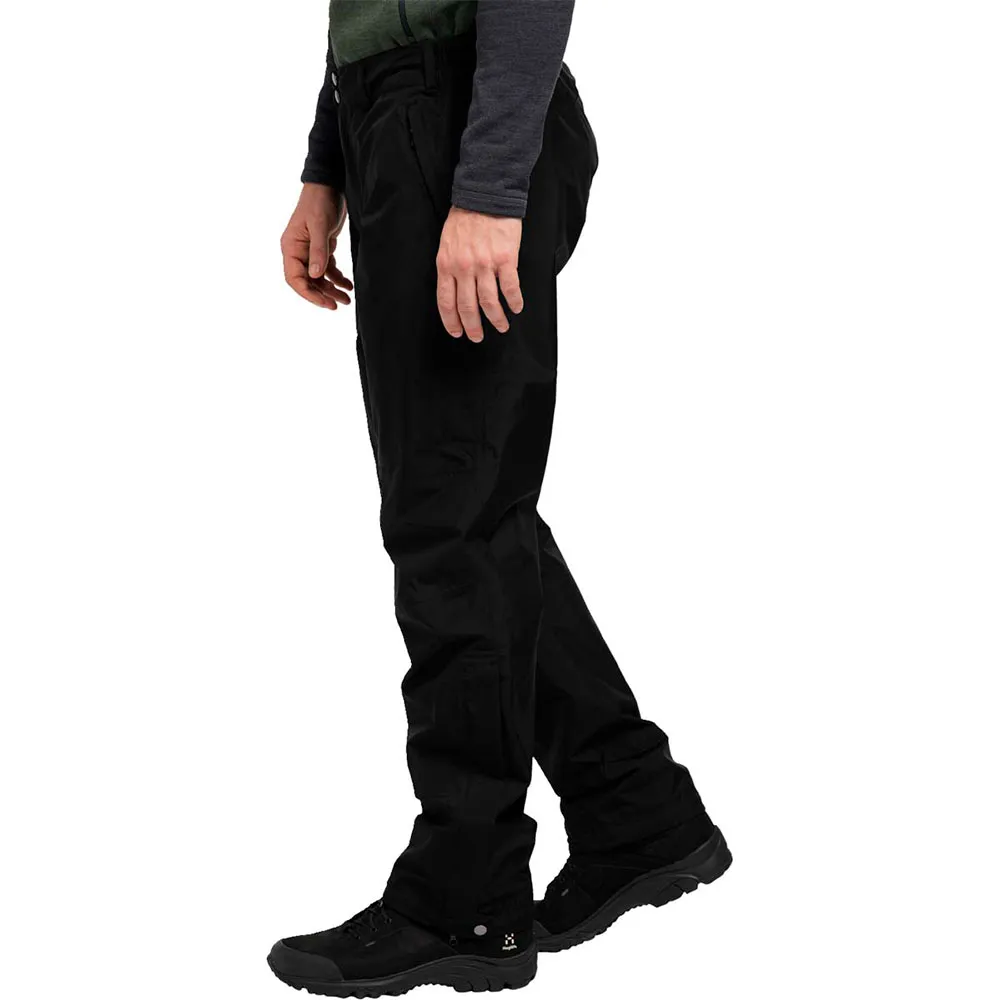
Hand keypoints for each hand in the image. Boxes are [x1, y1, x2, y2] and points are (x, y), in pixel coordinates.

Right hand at [281, 183, 352, 309]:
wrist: (330, 184)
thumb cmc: (319, 201)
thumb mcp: (319, 226)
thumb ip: (318, 251)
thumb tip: (315, 275)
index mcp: (291, 247)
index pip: (294, 278)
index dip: (308, 293)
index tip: (324, 303)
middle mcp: (298, 251)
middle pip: (307, 281)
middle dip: (322, 294)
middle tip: (338, 305)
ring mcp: (310, 250)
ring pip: (318, 278)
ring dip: (331, 289)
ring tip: (347, 299)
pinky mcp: (322, 247)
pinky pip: (327, 269)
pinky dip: (337, 278)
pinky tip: (348, 285)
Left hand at [436, 207, 523, 341]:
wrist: (485, 194)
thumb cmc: (465, 217)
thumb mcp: (447, 242)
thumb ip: (449, 266)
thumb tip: (454, 290)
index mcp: (446, 264)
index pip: (446, 301)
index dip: (452, 321)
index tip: (457, 332)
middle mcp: (464, 267)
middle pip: (467, 307)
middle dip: (473, 327)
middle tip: (478, 337)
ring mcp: (485, 264)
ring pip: (489, 302)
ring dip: (496, 319)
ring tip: (501, 327)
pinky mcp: (505, 259)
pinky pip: (510, 288)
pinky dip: (514, 302)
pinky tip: (516, 308)